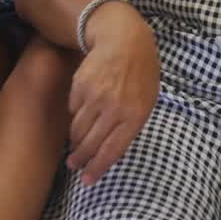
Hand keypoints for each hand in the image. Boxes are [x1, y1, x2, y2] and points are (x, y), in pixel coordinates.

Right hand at [66, 1, 159, 184]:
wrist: (124, 40)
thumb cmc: (141, 71)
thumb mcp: (148, 98)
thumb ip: (132, 123)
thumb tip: (112, 148)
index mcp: (136, 115)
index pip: (112, 151)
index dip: (97, 168)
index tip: (88, 180)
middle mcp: (115, 109)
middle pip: (91, 144)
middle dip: (81, 159)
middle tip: (74, 166)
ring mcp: (96, 98)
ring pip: (78, 130)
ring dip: (75, 141)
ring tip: (74, 146)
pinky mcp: (80, 87)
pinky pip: (73, 110)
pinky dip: (75, 115)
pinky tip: (81, 113)